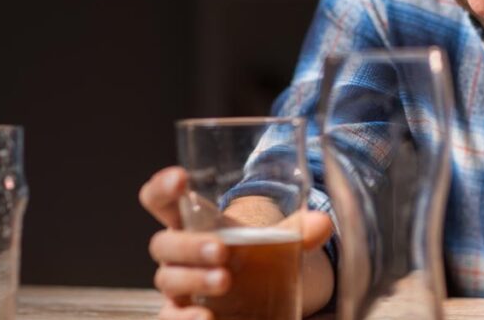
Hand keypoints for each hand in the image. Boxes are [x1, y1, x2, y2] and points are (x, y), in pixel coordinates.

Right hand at [139, 167, 333, 319]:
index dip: (163, 188)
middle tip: (221, 249)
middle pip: (164, 243)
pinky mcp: (180, 314)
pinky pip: (169, 317)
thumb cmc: (253, 255)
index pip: (161, 199)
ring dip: (193, 279)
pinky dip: (184, 319)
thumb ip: (298, 231)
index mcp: (192, 222)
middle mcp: (177, 253)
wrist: (254, 294)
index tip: (181, 178)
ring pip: (167, 280)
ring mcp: (176, 285)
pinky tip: (206, 319)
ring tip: (224, 281)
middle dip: (190, 245)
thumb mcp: (275, 240)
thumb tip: (322, 223)